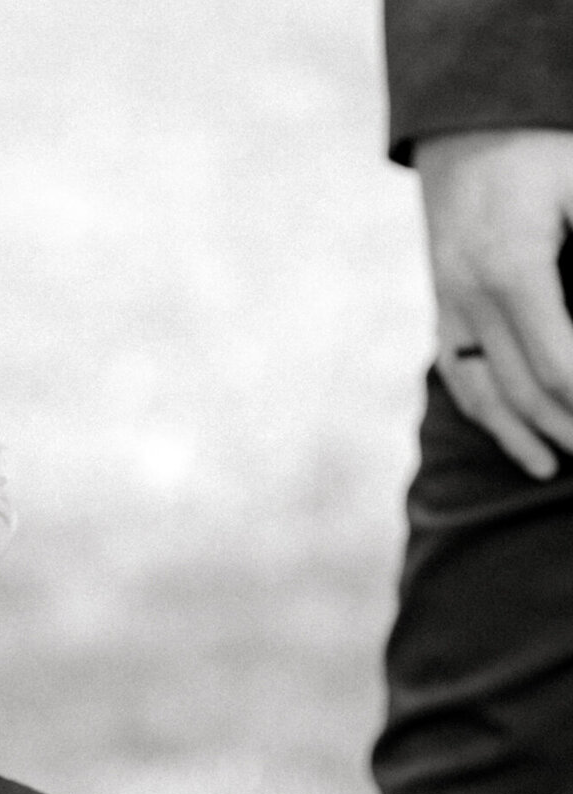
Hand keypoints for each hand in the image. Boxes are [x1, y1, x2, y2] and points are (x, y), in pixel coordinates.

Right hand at [417, 130, 572, 477]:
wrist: (470, 116)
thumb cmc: (545, 140)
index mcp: (512, 268)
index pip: (559, 366)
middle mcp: (473, 298)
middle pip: (530, 392)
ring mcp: (452, 308)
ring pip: (494, 397)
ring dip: (536, 437)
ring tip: (567, 467)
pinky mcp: (444, 311)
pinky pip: (467, 382)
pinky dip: (498, 421)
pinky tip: (530, 445)